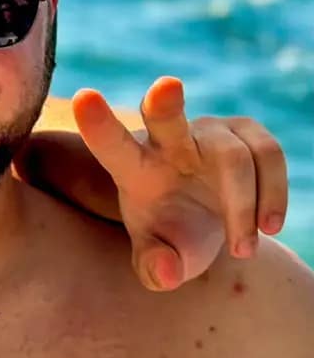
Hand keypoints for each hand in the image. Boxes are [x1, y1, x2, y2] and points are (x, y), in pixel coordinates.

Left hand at [72, 77, 289, 290]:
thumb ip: (155, 267)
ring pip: (235, 157)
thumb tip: (165, 272)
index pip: (111, 146)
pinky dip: (273, 194)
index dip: (98, 125)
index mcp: (133, 170)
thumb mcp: (159, 260)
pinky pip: (269, 155)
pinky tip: (267, 227)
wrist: (209, 226)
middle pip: (166, 119)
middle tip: (166, 86)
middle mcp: (167, 142)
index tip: (83, 97)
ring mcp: (208, 132)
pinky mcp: (245, 132)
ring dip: (245, 207)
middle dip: (165, 103)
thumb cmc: (172, 239)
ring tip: (242, 250)